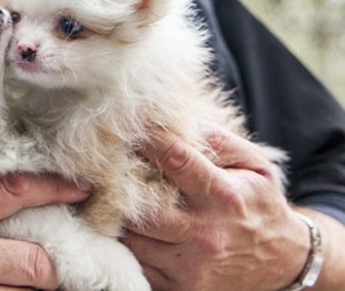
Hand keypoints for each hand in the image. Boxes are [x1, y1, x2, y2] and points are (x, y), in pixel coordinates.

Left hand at [123, 124, 310, 290]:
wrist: (283, 261)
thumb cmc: (259, 203)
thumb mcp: (253, 164)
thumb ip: (218, 140)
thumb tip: (178, 121)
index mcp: (223, 197)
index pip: (175, 160)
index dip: (148, 140)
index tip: (130, 128)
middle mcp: (205, 234)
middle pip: (142, 209)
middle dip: (121, 188)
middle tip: (111, 171)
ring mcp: (191, 266)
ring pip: (133, 240)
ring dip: (121, 219)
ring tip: (117, 201)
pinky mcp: (181, 288)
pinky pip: (138, 265)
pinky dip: (131, 245)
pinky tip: (135, 229)